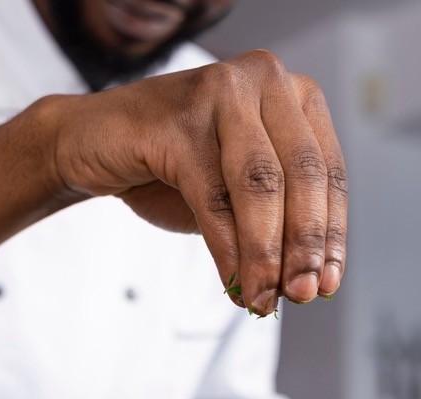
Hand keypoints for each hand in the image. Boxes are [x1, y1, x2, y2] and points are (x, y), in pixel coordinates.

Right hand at [44, 50, 346, 314]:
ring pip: (259, 186)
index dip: (331, 232)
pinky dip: (227, 248)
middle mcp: (263, 79)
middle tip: (301, 295)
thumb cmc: (169, 167)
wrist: (89, 145)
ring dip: (266, 253)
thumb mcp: (235, 194)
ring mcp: (220, 92)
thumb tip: (308, 281)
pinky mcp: (177, 117)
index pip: (327, 171)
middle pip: (300, 175)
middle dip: (303, 245)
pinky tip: (233, 281)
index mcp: (291, 93)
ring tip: (264, 298)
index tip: (327, 282)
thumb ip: (274, 222)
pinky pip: (213, 195)